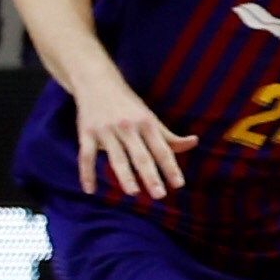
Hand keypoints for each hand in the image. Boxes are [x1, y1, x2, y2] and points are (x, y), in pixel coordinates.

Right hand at [74, 79, 194, 200]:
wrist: (97, 83)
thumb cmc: (128, 105)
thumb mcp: (150, 118)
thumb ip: (169, 136)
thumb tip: (194, 142)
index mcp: (147, 124)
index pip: (162, 150)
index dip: (171, 168)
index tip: (178, 184)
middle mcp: (128, 127)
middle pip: (141, 156)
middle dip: (151, 176)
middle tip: (159, 195)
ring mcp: (106, 131)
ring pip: (116, 157)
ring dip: (124, 176)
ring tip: (133, 192)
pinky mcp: (86, 133)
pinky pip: (85, 156)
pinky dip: (86, 174)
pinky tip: (90, 190)